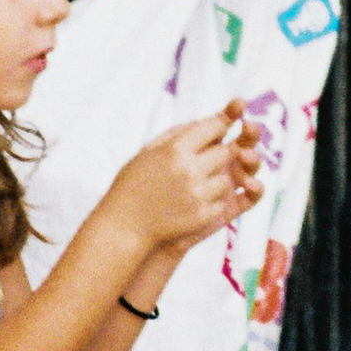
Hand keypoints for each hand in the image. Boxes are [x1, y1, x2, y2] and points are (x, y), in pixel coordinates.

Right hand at [107, 103, 265, 258]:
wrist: (123, 228)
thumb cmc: (132, 186)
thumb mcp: (147, 152)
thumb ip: (176, 134)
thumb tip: (202, 122)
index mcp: (174, 149)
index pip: (213, 127)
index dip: (221, 124)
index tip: (222, 126)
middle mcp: (188, 170)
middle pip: (227, 152)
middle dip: (221, 153)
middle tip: (209, 158)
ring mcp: (197, 194)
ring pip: (226, 178)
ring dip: (216, 179)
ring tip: (195, 184)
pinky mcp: (202, 216)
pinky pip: (221, 202)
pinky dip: (211, 200)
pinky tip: (192, 202)